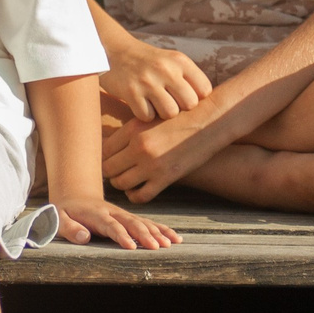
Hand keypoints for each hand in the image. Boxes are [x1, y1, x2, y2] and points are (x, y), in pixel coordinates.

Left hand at [51, 194, 180, 249]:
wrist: (74, 196)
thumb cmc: (65, 212)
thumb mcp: (59, 219)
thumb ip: (70, 229)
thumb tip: (85, 237)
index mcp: (96, 214)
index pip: (111, 226)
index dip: (121, 236)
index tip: (132, 247)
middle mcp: (113, 213)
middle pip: (132, 223)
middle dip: (145, 235)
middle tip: (157, 248)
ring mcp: (123, 214)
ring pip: (143, 222)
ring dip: (158, 232)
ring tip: (171, 243)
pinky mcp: (130, 218)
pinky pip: (148, 223)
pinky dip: (162, 229)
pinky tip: (175, 238)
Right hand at [99, 38, 213, 121]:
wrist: (114, 52)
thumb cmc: (150, 63)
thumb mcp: (172, 62)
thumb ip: (190, 79)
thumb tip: (209, 109)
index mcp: (180, 61)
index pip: (205, 90)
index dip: (197, 98)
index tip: (186, 98)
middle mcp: (166, 69)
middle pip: (190, 104)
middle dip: (181, 108)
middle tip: (170, 103)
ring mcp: (148, 80)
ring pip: (170, 113)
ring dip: (163, 114)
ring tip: (156, 104)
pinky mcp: (131, 92)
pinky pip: (147, 116)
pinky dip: (145, 115)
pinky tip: (141, 104)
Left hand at [101, 110, 219, 202]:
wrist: (210, 121)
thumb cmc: (181, 116)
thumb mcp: (152, 116)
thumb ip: (132, 130)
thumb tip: (111, 143)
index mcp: (133, 128)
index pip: (103, 150)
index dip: (103, 157)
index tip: (109, 160)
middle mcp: (139, 147)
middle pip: (107, 168)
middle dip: (110, 172)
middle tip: (116, 172)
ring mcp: (151, 164)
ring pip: (120, 184)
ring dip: (121, 184)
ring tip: (127, 180)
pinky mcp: (165, 178)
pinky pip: (139, 196)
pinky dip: (135, 196)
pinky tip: (138, 189)